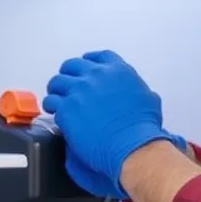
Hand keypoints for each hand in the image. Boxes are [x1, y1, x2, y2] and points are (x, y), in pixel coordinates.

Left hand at [43, 50, 182, 195]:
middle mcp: (96, 76)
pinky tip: (57, 114)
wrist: (131, 145)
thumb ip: (136, 89)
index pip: (99, 57)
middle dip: (69, 75)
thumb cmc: (142, 127)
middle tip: (68, 86)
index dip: (90, 61)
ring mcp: (79, 91)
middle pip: (73, 65)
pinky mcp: (66, 108)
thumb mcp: (149, 99)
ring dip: (57, 91)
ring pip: (57, 82)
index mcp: (118, 71)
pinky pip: (51, 102)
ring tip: (57, 100)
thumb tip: (133, 92)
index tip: (86, 67)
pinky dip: (53, 107)